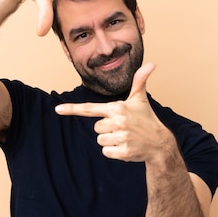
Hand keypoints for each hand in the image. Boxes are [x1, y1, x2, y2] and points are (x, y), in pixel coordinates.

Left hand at [55, 64, 173, 161]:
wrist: (159, 143)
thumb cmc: (146, 118)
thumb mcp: (140, 100)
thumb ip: (140, 81)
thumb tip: (151, 63)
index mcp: (117, 108)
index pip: (90, 109)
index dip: (73, 109)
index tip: (58, 110)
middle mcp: (118, 122)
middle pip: (96, 128)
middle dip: (107, 129)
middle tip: (123, 127)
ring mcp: (121, 137)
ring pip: (100, 141)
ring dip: (110, 141)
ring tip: (125, 137)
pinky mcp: (123, 152)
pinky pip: (106, 152)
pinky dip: (114, 152)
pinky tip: (126, 147)